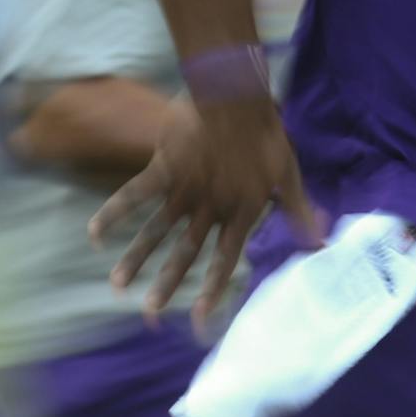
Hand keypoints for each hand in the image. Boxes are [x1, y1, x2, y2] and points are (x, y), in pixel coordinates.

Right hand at [88, 93, 321, 330]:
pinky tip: (94, 234)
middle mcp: (209, 208)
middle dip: (167, 285)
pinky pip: (133, 195)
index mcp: (239, 212)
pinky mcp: (162, 168)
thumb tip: (321, 242)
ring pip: (156, 232)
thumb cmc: (266, 135)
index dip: (213, 290)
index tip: (197, 320)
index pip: (225, 259)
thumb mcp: (288, 175)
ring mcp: (183, 189)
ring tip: (118, 286)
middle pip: (185, 253)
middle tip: (150, 315)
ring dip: (137, 259)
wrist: (237, 96)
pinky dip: (113, 213)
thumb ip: (298, 211)